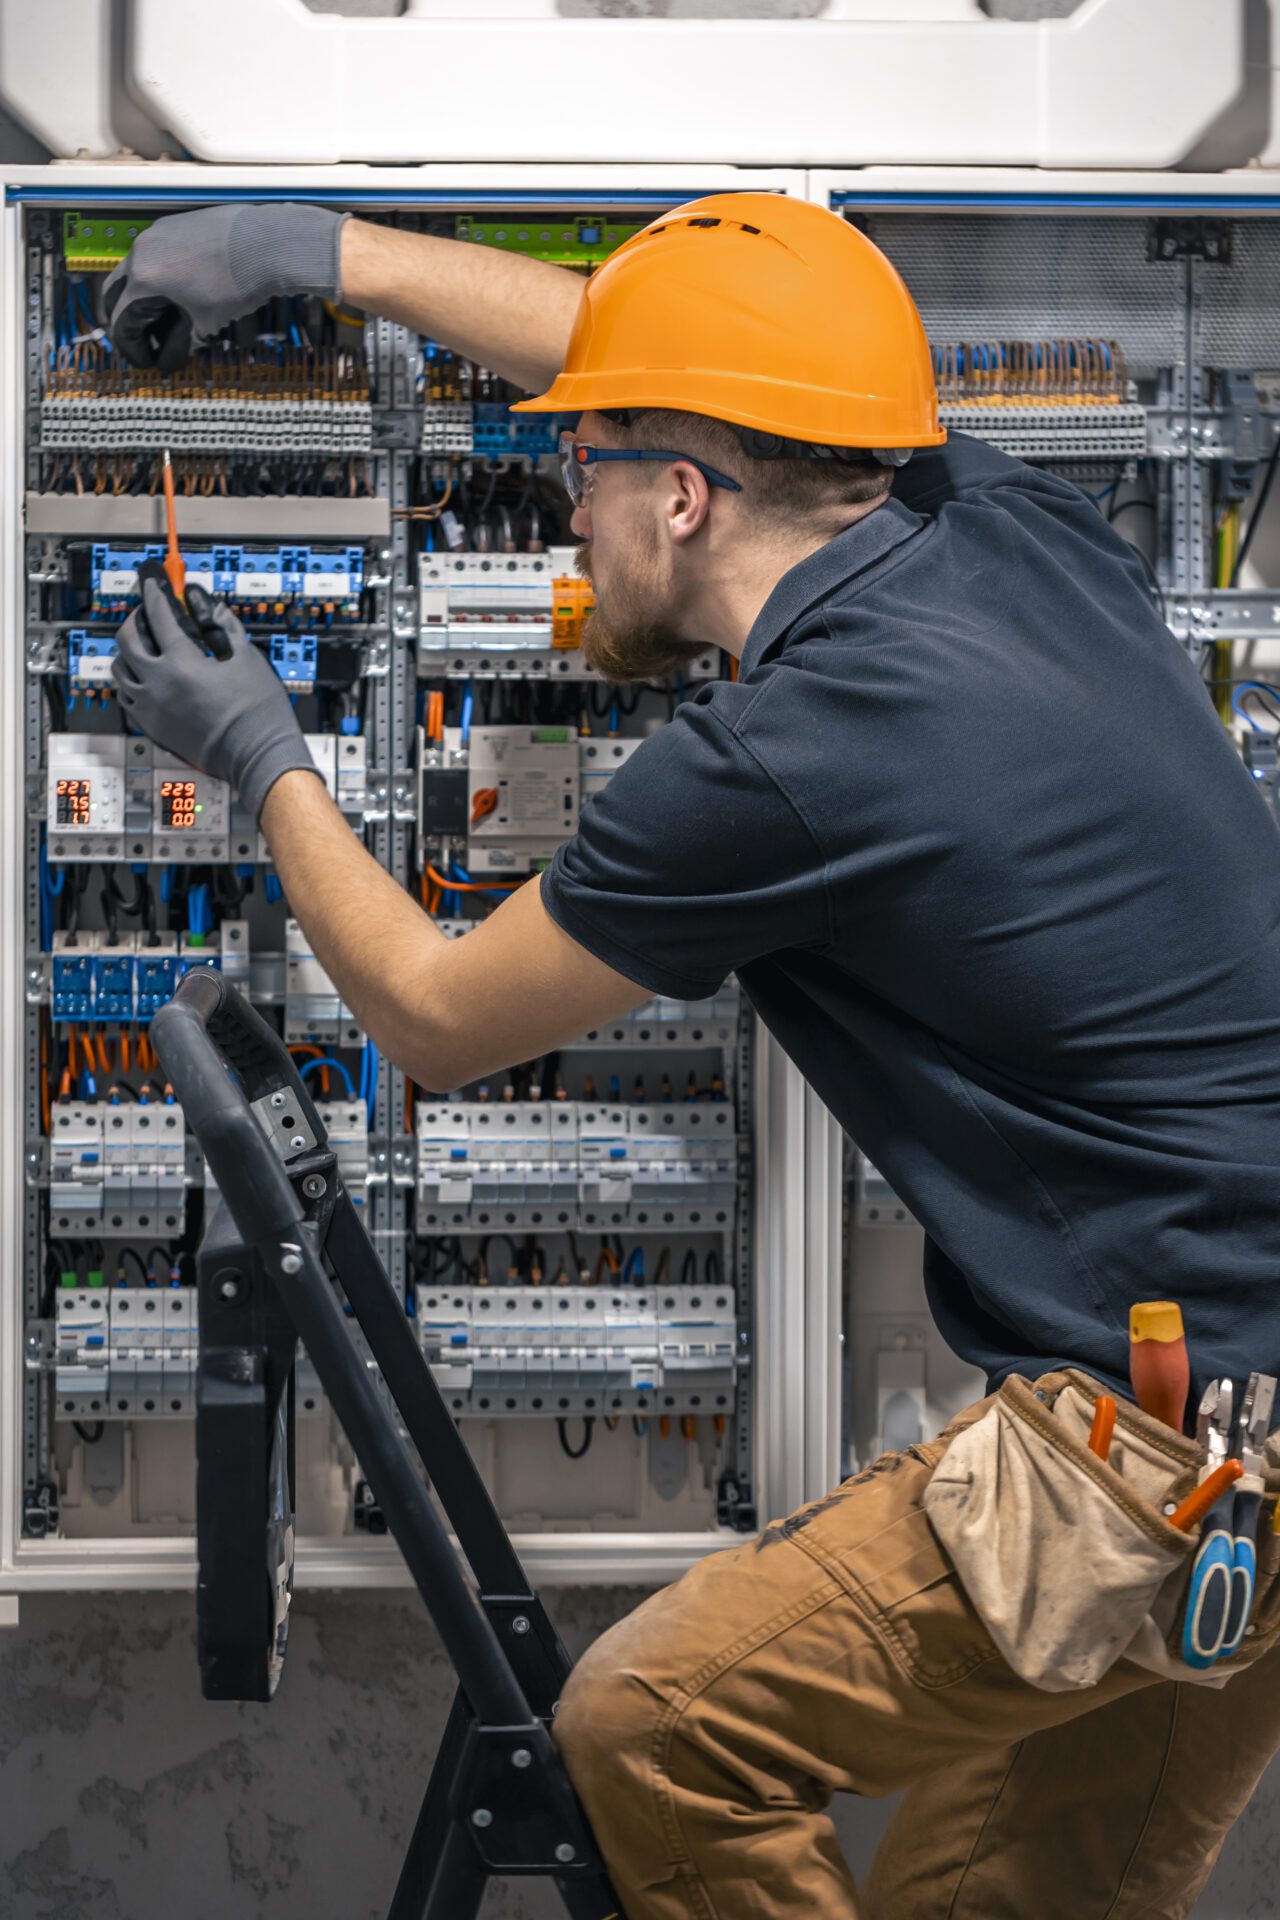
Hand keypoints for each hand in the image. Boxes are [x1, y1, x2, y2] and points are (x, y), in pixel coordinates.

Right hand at [102, 203, 347, 371]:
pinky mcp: (175, 224)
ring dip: (145, 297)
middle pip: (119, 292)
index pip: (122, 322)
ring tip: (170, 319)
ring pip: (137, 271)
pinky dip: (160, 276)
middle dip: (129, 321)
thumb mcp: (205, 323)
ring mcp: (157, 233)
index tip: (148, 362)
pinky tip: (184, 290)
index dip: (133, 349)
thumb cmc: (236, 285)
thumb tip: (169, 360)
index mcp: (143, 279)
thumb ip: (180, 344)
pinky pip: (156, 254)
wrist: (268, 243)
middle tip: (148, 341)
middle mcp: (141, 251)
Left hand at [113, 567, 319, 821]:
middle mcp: (157, 685)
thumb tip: (206, 604)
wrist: (257, 755)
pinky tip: (147, 677)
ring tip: (145, 646)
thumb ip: (221, 624)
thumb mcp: (245, 657)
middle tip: (148, 613)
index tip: (153, 583)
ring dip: (129, 652)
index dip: (154, 593)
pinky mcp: (152, 727)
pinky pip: (127, 697)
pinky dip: (132, 681)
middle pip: (127, 640)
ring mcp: (150, 708)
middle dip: (136, 619)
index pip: (156, 615)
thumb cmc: (257, 711)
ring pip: (119, 670)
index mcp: (180, 664)